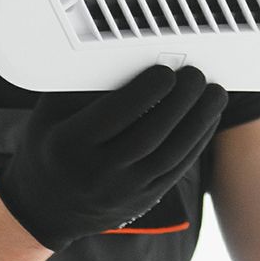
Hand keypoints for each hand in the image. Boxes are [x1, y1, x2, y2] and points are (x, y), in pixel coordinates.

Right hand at [0, 64, 227, 252]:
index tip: (165, 69)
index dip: (146, 91)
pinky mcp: (142, 201)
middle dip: (181, 101)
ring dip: (199, 121)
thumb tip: (131, 52)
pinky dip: (198, 141)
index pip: (115, 115)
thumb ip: (84, 83)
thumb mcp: (51, 112)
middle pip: (149, 136)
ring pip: (171, 156)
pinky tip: (208, 118)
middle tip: (196, 74)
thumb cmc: (50, 145)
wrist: (44, 208)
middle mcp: (96, 174)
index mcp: (69, 145)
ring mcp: (122, 193)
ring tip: (215, 92)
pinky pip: (177, 170)